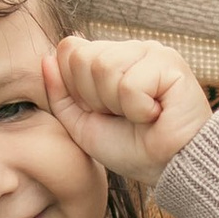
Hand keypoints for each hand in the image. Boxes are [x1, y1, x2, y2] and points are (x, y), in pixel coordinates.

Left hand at [41, 35, 208, 178]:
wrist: (171, 169)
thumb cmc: (132, 148)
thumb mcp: (83, 125)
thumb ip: (61, 94)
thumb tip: (47, 58)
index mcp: (112, 57)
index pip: (70, 50)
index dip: (77, 91)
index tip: (103, 112)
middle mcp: (132, 49)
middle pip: (84, 58)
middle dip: (96, 98)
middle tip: (123, 115)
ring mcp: (153, 52)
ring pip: (104, 67)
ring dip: (117, 104)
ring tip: (140, 115)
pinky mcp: (171, 64)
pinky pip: (129, 84)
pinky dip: (138, 110)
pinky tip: (156, 114)